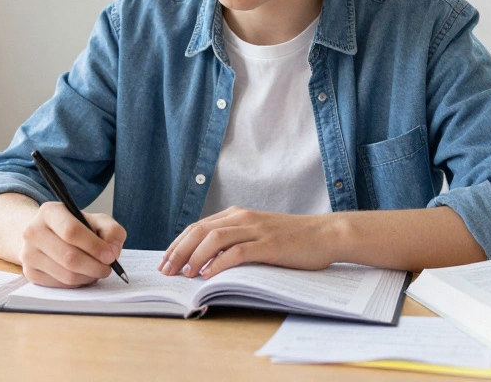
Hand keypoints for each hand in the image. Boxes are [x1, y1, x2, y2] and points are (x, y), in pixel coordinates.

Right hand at [19, 201, 126, 287]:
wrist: (46, 235)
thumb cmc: (76, 227)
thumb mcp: (96, 220)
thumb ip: (111, 231)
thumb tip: (112, 252)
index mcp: (49, 212)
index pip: (72, 231)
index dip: (94, 246)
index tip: (110, 256)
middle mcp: (33, 231)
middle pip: (69, 257)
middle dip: (95, 266)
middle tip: (107, 268)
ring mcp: (29, 253)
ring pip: (66, 275)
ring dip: (88, 277)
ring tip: (96, 270)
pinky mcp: (30, 273)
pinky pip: (60, 285)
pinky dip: (77, 283)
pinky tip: (82, 274)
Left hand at [158, 207, 336, 278]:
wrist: (325, 234)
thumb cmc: (292, 240)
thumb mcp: (258, 234)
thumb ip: (236, 241)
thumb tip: (207, 261)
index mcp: (238, 215)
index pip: (198, 227)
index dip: (178, 244)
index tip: (165, 261)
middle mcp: (243, 218)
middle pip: (200, 231)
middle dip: (179, 251)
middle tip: (166, 270)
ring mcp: (256, 230)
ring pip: (214, 239)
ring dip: (195, 257)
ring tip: (185, 274)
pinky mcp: (268, 244)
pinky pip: (237, 252)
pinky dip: (219, 263)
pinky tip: (209, 275)